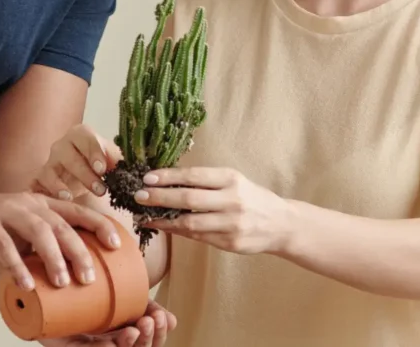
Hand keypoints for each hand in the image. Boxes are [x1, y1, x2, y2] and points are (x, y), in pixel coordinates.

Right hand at [0, 188, 121, 291]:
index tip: (116, 243)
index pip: (76, 212)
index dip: (98, 225)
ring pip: (38, 230)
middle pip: (61, 224)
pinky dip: (16, 264)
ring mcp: (5, 209)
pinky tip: (26, 284)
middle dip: (79, 250)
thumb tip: (61, 286)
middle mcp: (28, 203)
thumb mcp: (16, 237)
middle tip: (89, 277)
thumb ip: (34, 254)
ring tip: (63, 282)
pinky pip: (3, 243)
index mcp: (41, 204)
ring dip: (53, 257)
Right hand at [33, 123, 122, 200]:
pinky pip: (36, 185)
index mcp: (80, 135)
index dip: (94, 152)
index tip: (102, 168)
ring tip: (70, 197)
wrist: (79, 177)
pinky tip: (56, 201)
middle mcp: (61, 145)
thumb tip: (144, 174)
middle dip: (84, 173)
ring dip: (60, 184)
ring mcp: (48, 163)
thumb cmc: (98, 167)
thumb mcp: (112, 162)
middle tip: (100, 190)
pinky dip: (44, 192)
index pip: (86, 138)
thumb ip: (123, 163)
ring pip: (50, 170)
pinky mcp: (38, 180)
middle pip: (69, 156)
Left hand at [39, 299, 176, 346]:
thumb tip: (174, 320)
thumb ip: (138, 298)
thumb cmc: (80, 286)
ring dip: (132, 345)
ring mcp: (93, 346)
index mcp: (123, 327)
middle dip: (150, 339)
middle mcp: (110, 341)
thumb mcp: (114, 290)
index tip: (164, 317)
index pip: (150, 337)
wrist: (40, 285)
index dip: (160, 332)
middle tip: (150, 321)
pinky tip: (109, 343)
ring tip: (134, 329)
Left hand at [137, 167, 289, 254]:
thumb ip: (206, 180)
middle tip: (138, 195)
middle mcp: (232, 200)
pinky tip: (163, 227)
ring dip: (163, 219)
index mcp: (231, 179)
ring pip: (190, 223)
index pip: (194, 176)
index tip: (147, 178)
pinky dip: (177, 231)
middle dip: (160, 197)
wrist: (280, 224)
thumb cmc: (251, 197)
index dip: (168, 177)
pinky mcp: (230, 243)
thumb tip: (167, 179)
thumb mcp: (233, 181)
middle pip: (189, 199)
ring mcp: (231, 224)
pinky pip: (197, 237)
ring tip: (144, 215)